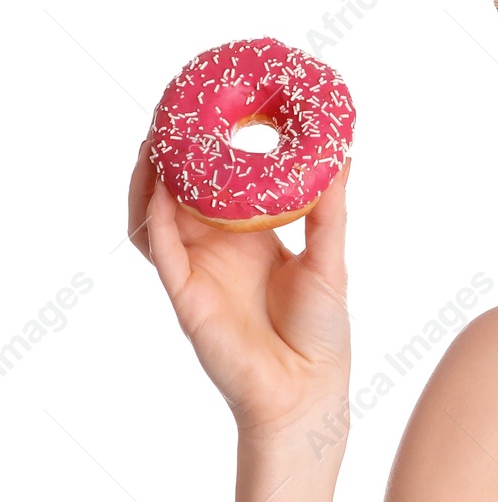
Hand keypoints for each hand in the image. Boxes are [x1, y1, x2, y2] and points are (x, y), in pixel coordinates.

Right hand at [127, 124, 353, 437]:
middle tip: (171, 112)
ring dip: (150, 180)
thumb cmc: (321, 333)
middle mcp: (215, 252)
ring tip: (155, 141)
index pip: (216, 186)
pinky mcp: (186, 297)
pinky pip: (161, 253)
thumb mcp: (330, 260)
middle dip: (170, 155)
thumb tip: (342, 158)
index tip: (211, 110)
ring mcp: (195, 272)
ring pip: (155, 217)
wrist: (308, 391)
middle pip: (176, 194)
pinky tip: (159, 191)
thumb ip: (330, 210)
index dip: (207, 151)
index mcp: (248, 240)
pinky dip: (156, 220)